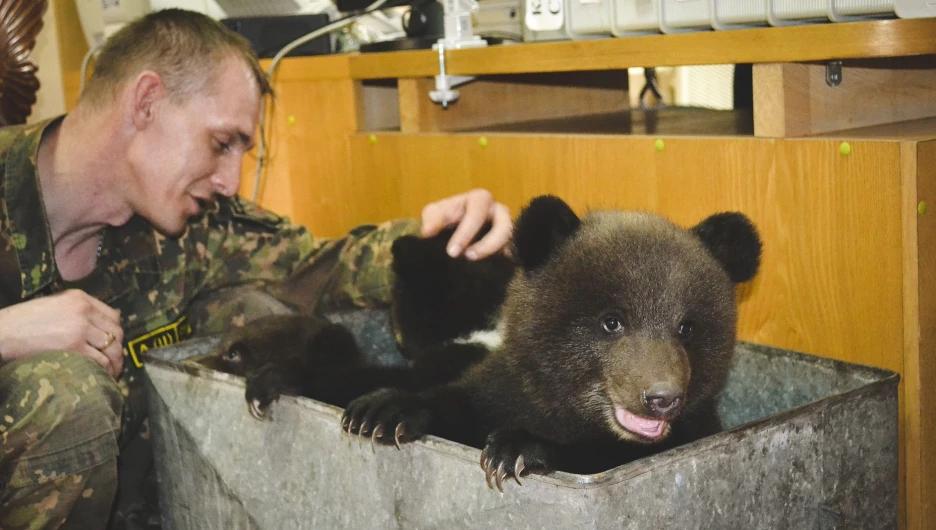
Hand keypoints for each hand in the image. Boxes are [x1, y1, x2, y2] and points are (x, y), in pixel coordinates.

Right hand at [0, 290, 123, 377]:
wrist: (2, 331)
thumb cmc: (24, 321)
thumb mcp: (54, 305)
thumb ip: (77, 312)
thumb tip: (98, 328)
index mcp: (80, 298)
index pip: (113, 316)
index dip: (116, 333)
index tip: (113, 345)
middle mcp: (84, 311)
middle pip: (116, 333)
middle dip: (118, 350)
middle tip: (115, 364)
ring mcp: (80, 329)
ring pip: (112, 348)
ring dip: (115, 364)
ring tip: (111, 374)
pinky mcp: (73, 347)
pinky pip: (100, 361)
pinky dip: (105, 371)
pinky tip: (101, 378)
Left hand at [420, 188, 511, 260]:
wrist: (452, 232)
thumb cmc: (445, 218)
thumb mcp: (434, 213)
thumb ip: (432, 219)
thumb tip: (428, 232)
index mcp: (480, 200)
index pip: (477, 213)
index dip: (466, 233)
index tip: (451, 252)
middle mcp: (499, 212)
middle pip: (503, 228)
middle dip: (487, 245)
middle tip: (467, 259)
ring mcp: (508, 230)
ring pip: (510, 243)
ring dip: (495, 255)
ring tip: (476, 267)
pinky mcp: (509, 247)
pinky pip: (510, 256)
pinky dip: (500, 264)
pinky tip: (484, 274)